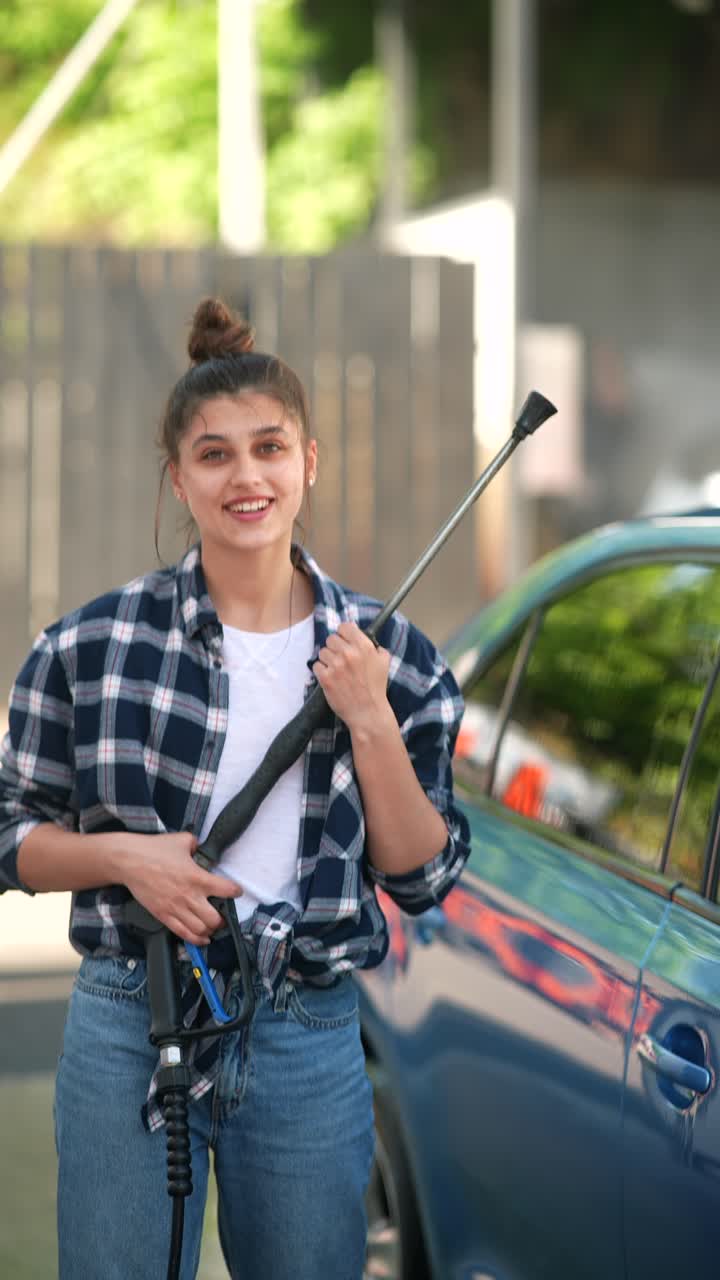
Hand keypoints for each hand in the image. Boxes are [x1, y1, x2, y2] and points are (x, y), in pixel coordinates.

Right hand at [121, 831, 240, 944]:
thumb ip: (196, 844)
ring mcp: (176, 908)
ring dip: (209, 931)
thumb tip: (200, 847)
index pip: (226, 890)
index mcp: (198, 877)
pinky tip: (201, 939)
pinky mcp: (163, 915)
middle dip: (222, 920)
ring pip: (200, 930)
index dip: (235, 892)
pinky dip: (195, 939)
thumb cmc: (154, 850)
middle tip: (223, 916)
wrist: (129, 861)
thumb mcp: (182, 839)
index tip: (236, 892)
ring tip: (212, 927)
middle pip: (214, 919)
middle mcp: (189, 896)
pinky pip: (182, 933)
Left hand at [312, 622, 391, 732]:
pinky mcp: (326, 678)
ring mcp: (336, 666)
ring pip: (322, 652)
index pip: (345, 627)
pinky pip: (316, 665)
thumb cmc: (376, 688)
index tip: (344, 640)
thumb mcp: (383, 662)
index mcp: (364, 646)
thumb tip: (363, 636)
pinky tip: (331, 678)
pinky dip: (321, 671)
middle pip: (331, 639)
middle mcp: (349, 653)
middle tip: (340, 658)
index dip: (344, 633)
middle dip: (335, 647)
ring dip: (327, 660)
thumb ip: (374, 647)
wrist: (368, 712)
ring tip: (336, 670)